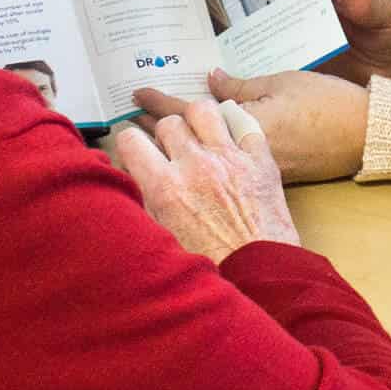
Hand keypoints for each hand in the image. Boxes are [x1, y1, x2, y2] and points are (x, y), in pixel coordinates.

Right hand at [111, 97, 298, 264]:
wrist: (260, 278)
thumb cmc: (211, 268)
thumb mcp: (162, 239)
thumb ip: (144, 204)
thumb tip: (134, 181)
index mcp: (165, 188)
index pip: (130, 141)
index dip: (129, 144)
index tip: (135, 150)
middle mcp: (195, 166)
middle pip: (169, 123)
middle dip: (165, 133)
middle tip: (170, 149)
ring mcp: (230, 159)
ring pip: (204, 111)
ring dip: (197, 119)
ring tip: (198, 133)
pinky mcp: (260, 161)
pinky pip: (245, 123)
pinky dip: (236, 126)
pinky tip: (231, 137)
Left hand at [135, 70, 368, 184]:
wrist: (366, 138)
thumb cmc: (328, 105)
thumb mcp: (281, 83)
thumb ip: (241, 86)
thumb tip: (211, 80)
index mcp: (241, 127)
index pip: (187, 114)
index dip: (161, 103)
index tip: (138, 94)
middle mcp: (241, 158)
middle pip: (185, 143)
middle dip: (157, 129)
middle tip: (134, 116)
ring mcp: (252, 175)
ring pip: (199, 160)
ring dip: (174, 147)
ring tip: (150, 134)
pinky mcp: (266, 183)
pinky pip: (222, 172)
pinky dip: (202, 160)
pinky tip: (190, 154)